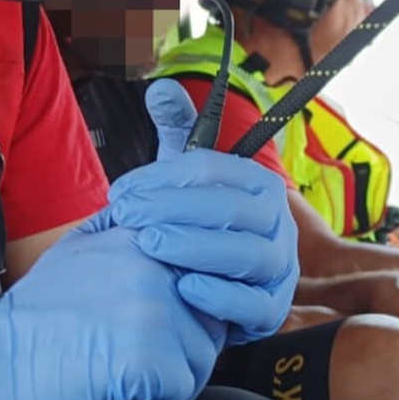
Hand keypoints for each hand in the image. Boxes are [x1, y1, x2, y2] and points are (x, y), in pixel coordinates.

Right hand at [0, 209, 219, 399]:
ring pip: (203, 354)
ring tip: (123, 367)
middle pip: (209, 315)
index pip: (203, 272)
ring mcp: (154, 306)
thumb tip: (162, 226)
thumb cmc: (37, 313)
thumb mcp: (80, 248)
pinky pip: (184, 388)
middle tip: (133, 351)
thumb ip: (126, 233)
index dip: (183, 308)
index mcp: (142, 235)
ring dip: (172, 374)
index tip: (149, 322)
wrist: (0, 357)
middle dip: (182, 343)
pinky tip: (119, 386)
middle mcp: (154, 264)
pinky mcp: (150, 352)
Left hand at [107, 78, 299, 345]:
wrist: (211, 290)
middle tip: (125, 215)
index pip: (212, 169)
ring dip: (194, 247)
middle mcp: (277, 223)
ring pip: (246, 254)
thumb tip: (161, 88)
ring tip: (150, 245)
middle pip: (230, 209)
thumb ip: (177, 132)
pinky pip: (254, 306)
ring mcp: (278, 269)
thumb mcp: (186, 180)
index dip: (164, 176)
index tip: (119, 190)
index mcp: (257, 184)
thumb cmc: (197, 228)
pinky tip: (184, 288)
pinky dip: (221, 297)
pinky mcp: (272, 312)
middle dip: (173, 208)